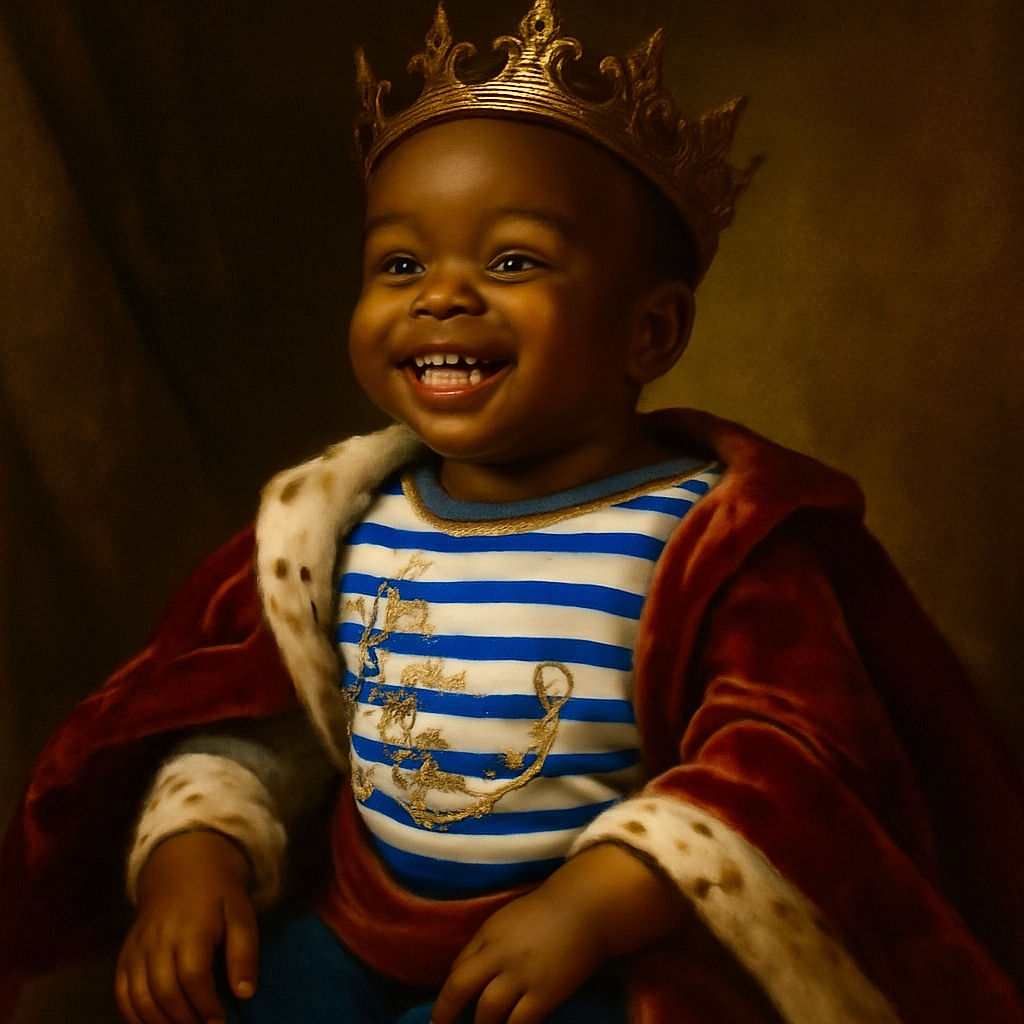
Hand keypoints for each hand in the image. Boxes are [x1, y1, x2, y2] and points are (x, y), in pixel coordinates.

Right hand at [115, 830, 258, 1023]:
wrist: (183, 868)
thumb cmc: (218, 894)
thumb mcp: (242, 914)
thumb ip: (244, 952)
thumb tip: (245, 994)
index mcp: (191, 928)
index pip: (193, 976)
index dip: (205, 1005)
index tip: (219, 1021)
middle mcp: (159, 939)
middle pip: (164, 991)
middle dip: (184, 1019)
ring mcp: (137, 947)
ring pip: (139, 996)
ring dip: (159, 1021)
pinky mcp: (125, 953)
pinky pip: (121, 991)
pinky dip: (133, 1014)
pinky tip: (153, 1023)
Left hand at [430, 843, 682, 1023]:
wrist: (584, 907)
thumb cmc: (546, 911)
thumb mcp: (507, 921)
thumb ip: (488, 945)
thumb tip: (470, 973)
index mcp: (487, 935)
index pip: (456, 969)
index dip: (447, 994)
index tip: (444, 1011)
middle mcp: (498, 954)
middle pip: (459, 987)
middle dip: (444, 1013)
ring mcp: (520, 975)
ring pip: (487, 1011)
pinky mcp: (545, 993)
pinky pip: (520, 1023)